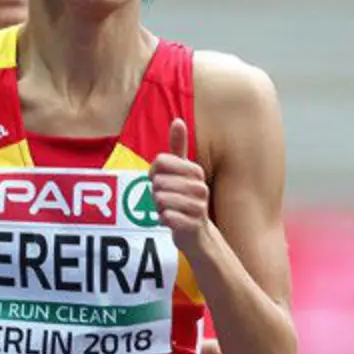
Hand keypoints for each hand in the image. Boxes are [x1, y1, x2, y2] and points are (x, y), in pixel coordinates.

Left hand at [150, 119, 210, 253]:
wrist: (197, 233)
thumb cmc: (184, 197)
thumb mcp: (182, 171)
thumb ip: (178, 146)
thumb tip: (178, 120)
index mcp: (195, 171)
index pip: (160, 162)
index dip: (153, 172)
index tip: (160, 180)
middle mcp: (200, 187)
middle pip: (158, 181)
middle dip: (155, 192)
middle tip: (165, 199)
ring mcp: (198, 207)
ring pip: (160, 199)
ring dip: (158, 207)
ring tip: (169, 209)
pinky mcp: (193, 225)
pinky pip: (166, 217)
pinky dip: (163, 219)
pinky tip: (171, 220)